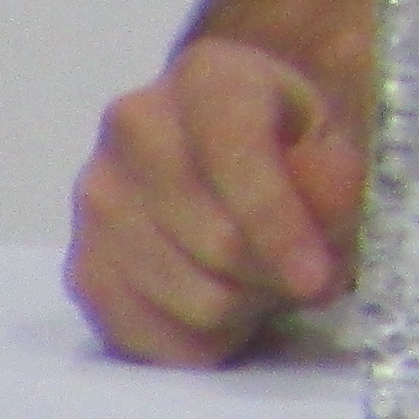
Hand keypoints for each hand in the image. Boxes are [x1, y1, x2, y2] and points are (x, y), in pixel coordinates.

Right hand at [66, 34, 365, 364]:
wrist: (223, 143)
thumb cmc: (292, 139)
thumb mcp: (337, 139)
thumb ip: (337, 180)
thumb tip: (318, 229)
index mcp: (207, 78)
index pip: (237, 157)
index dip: (281, 226)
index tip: (318, 278)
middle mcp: (134, 129)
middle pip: (217, 242)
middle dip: (279, 274)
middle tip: (313, 272)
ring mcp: (95, 200)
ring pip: (191, 300)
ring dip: (249, 307)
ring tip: (265, 276)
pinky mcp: (80, 268)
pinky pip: (152, 339)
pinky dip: (204, 340)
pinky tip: (226, 300)